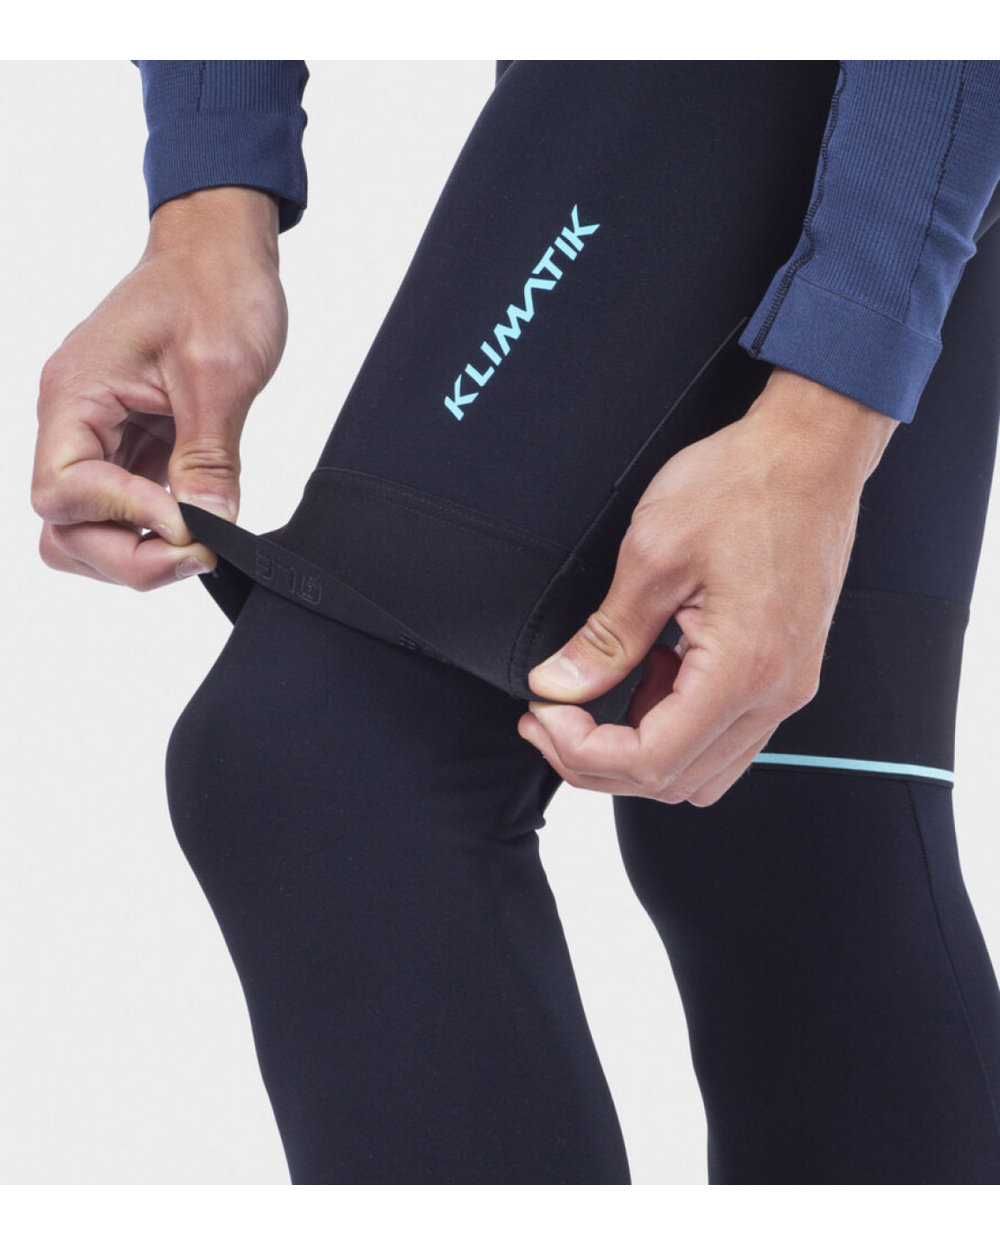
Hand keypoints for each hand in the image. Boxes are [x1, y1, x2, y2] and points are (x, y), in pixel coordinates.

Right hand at [31, 186, 286, 588]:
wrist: (219, 251)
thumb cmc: (214, 287)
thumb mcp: (222, 373)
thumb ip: (209, 457)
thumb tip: (207, 526)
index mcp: (76, 394)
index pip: (62, 492)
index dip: (122, 518)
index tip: (186, 522)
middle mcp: (72, 421)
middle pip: (64, 527)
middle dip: (129, 556)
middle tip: (199, 551)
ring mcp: (96, 437)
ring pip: (85, 530)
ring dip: (136, 552)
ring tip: (197, 542)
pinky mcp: (126, 446)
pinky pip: (120, 510)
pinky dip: (153, 531)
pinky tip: (196, 521)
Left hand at [517, 366, 898, 806]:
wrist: (810, 451)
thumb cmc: (745, 485)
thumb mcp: (652, 555)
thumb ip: (605, 636)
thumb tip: (559, 684)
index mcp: (744, 670)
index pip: (651, 761)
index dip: (581, 752)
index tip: (543, 716)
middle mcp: (775, 694)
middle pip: (674, 781)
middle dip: (599, 759)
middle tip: (551, 716)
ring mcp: (786, 688)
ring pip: (701, 769)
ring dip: (639, 747)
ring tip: (603, 689)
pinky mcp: (785, 673)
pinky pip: (724, 733)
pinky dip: (674, 722)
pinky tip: (651, 669)